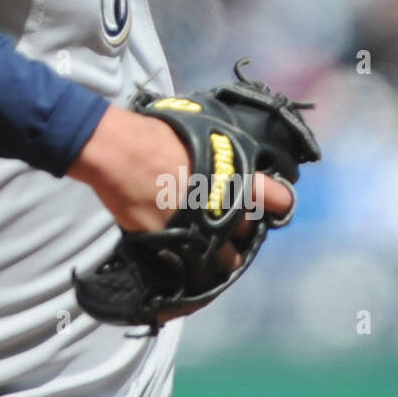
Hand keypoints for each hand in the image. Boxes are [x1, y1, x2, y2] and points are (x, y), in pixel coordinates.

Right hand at [67, 103, 294, 272]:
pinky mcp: (174, 247)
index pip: (278, 199)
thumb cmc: (157, 134)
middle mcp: (226, 209)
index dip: (276, 201)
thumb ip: (220, 152)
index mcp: (238, 178)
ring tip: (207, 244)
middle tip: (226, 218)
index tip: (272, 203)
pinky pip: (191, 264)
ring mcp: (201, 232)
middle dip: (240, 227)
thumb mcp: (202, 133)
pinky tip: (182, 249)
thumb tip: (224, 155)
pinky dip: (189, 260)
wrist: (120, 152)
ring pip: (226, 259)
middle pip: (249, 231)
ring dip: (220, 252)